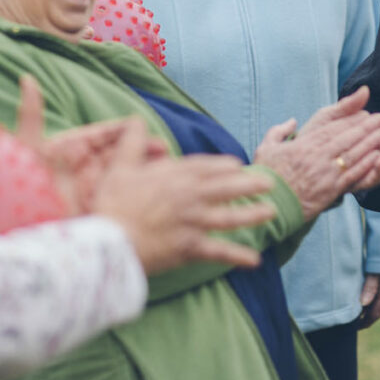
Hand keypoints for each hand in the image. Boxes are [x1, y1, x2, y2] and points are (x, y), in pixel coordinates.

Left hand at [15, 76, 165, 213]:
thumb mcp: (27, 148)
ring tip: (166, 169)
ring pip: (122, 176)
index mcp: (67, 150)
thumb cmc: (19, 184)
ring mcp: (88, 190)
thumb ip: (31, 114)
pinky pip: (120, 199)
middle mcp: (80, 170)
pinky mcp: (95, 210)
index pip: (101, 135)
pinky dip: (136, 193)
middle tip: (164, 149)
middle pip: (117, 155)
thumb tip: (27, 78)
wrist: (18, 224)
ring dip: (143, 171)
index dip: (123, 130)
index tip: (142, 125)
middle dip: (141, 151)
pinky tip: (154, 192)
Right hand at [91, 119, 278, 273]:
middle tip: (269, 183)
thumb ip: (132, 141)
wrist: (109, 240)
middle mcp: (189, 197)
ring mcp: (193, 222)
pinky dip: (238, 256)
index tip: (237, 165)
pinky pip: (220, 252)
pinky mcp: (191, 248)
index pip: (205, 167)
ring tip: (270, 212)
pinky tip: (255, 260)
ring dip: (252, 214)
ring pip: (230, 217)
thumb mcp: (120, 166)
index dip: (223, 166)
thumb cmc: (112, 204)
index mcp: (174, 176)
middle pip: (226, 188)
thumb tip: (137, 119)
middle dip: (249, 184)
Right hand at [255, 94, 379, 219]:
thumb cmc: (266, 177)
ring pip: (355, 154)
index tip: (366, 114)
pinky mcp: (331, 189)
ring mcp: (326, 173)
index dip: (352, 120)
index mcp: (304, 145)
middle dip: (369, 127)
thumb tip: (292, 121)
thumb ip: (279, 131)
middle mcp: (317, 156)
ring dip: (373, 142)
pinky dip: (368, 164)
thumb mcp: (266, 148)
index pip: (333, 128)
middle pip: (349, 137)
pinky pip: (354, 174)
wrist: (269, 206)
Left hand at [357, 273, 379, 328]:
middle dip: (366, 317)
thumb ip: (370, 287)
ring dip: (368, 308)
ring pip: (379, 302)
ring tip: (356, 312)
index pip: (376, 313)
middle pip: (377, 309)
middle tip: (354, 323)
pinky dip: (371, 300)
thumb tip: (363, 303)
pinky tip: (364, 298)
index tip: (357, 328)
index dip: (366, 322)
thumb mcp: (373, 272)